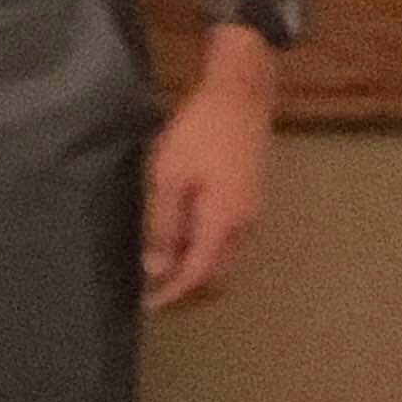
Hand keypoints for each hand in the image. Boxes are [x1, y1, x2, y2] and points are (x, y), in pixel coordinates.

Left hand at [141, 43, 272, 308]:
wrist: (241, 96)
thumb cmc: (198, 133)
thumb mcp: (170, 178)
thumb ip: (165, 226)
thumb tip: (158, 270)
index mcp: (224, 223)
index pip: (198, 274)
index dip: (173, 293)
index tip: (148, 305)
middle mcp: (245, 225)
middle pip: (218, 273)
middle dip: (188, 288)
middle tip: (155, 292)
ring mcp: (253, 211)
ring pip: (227, 257)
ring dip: (199, 269)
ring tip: (165, 270)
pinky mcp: (251, 197)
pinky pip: (230, 239)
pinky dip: (207, 249)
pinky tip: (185, 240)